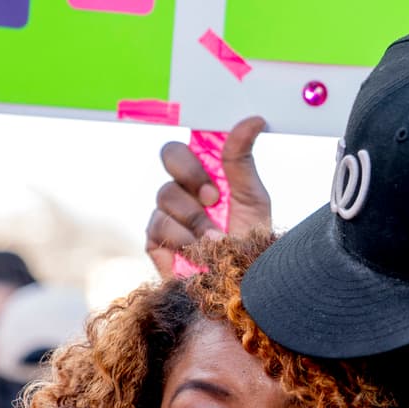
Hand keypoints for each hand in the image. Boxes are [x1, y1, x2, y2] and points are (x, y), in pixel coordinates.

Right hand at [145, 116, 272, 277]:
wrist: (244, 286)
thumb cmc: (250, 243)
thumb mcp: (252, 198)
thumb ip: (242, 159)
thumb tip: (253, 119)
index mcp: (204, 177)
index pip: (184, 148)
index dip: (194, 158)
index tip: (216, 184)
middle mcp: (182, 192)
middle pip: (169, 157)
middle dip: (193, 178)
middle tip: (214, 201)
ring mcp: (165, 216)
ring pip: (166, 196)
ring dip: (197, 220)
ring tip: (217, 241)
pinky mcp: (155, 243)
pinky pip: (159, 227)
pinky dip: (185, 241)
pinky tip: (201, 254)